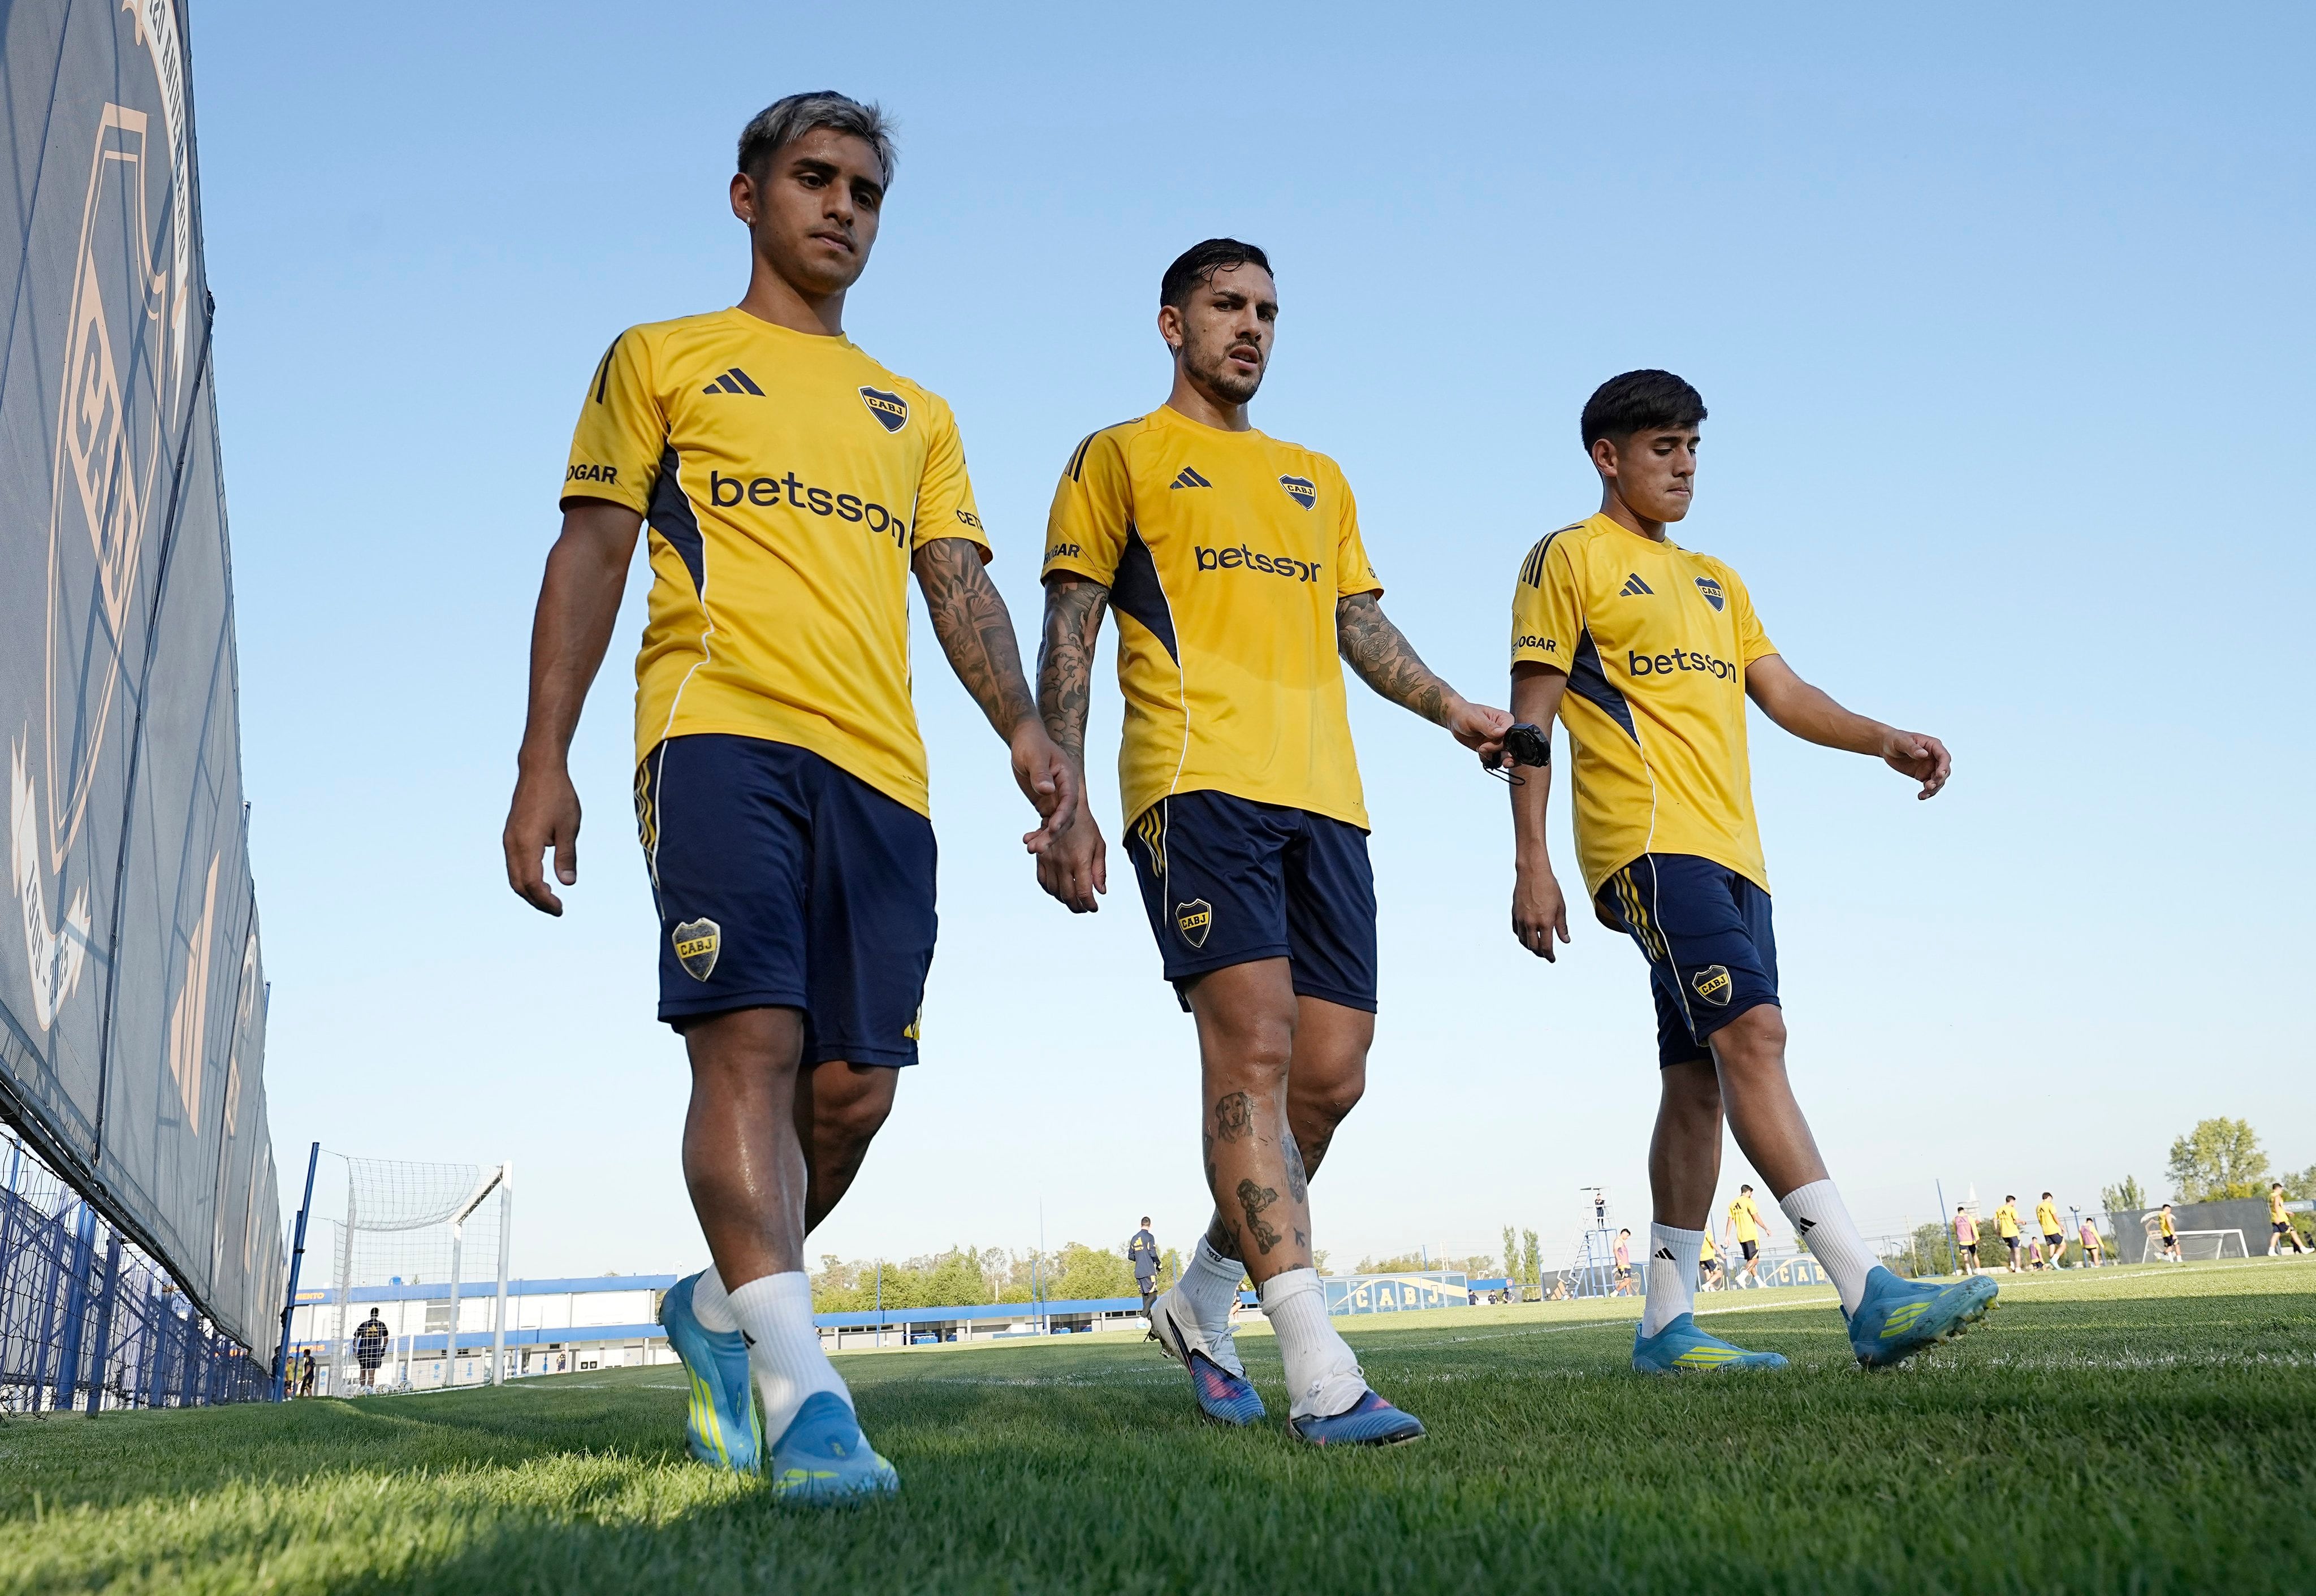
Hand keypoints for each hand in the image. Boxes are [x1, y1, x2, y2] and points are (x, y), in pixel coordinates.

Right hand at [504, 759, 580, 915]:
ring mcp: (509, 839)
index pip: (533, 884)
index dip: (545, 901)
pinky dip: (525, 877)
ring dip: (530, 890)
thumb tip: (568, 883)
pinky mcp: (511, 834)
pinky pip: (514, 863)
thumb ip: (566, 856)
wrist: (539, 769)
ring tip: (550, 897)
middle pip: (519, 884)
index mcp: (526, 844)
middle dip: (536, 900)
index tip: (561, 909)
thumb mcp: (568, 827)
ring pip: (514, 875)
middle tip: (556, 908)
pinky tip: (541, 879)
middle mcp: (512, 844)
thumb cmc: (558, 795)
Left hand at [1010, 722, 1079, 850]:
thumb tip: (1047, 789)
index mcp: (1068, 777)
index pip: (1069, 800)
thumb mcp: (1034, 755)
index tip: (1053, 828)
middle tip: (1039, 847)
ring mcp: (1056, 799)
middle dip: (1053, 834)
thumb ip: (1040, 773)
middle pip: (1064, 817)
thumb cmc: (1031, 744)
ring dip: (1045, 838)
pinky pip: (1045, 824)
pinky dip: (1039, 833)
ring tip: (1031, 849)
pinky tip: (1027, 841)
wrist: (1025, 741)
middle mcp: (1065, 791)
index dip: (1062, 815)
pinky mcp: (1046, 805)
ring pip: (1055, 824)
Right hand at [1036, 810, 1107, 912]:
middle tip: (1084, 908)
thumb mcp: (1099, 846)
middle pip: (1068, 896)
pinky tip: (1059, 891)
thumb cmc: (1086, 827)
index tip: (1094, 907)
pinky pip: (1043, 881)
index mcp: (1081, 861)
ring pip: (1055, 891)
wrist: (1065, 808)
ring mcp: (1050, 862)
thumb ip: (1100, 870)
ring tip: (1074, 900)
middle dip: (1077, 907)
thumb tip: (1101, 891)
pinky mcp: (1041, 858)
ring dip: (1064, 900)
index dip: (1090, 905)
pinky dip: (1051, 890)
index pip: (1084, 893)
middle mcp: (1064, 864)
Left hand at [1446, 697, 1513, 765]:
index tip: (1485, 745)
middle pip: (1511, 748)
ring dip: (1492, 756)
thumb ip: (1489, 727)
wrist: (1455, 719)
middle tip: (1485, 752)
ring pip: (1504, 755)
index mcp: (1505, 720)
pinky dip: (1486, 758)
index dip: (1500, 744)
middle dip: (1500, 754)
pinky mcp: (1491, 748)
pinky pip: (1494, 758)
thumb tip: (1501, 733)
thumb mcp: (1475, 719)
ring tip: (1480, 750)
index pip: (1511, 736)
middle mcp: (1504, 731)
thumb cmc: (1465, 713)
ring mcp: (1498, 741)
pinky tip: (1479, 752)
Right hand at [1511, 861, 1570, 960]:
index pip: (1546, 946)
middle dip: (1540, 953)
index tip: (1552, 959)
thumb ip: (1562, 926)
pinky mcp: (1514, 914)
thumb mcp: (1560, 907)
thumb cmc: (1549, 887)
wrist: (1533, 873)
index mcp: (1545, 922)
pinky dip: (1521, 936)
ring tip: (1536, 947)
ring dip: (1530, 946)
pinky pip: (1516, 930)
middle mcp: (1531, 923)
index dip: (1549, 955)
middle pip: (1533, 947)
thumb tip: (1565, 940)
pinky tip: (1527, 935)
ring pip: (1523, 941)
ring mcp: (1521, 919)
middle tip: (1545, 954)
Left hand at [1880, 728, 1950, 798]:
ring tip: (1924, 794)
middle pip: (1944, 771)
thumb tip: (1924, 754)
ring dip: (1934, 788)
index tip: (1939, 774)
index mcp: (1933, 745)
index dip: (1944, 766)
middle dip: (1939, 779)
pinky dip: (1927, 792)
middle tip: (1929, 786)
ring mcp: (1930, 767)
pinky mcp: (1923, 775)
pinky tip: (1921, 796)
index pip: (1944, 757)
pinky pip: (1929, 785)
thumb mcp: (1902, 742)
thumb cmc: (1895, 739)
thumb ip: (1912, 748)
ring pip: (1938, 780)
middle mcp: (1934, 757)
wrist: (1886, 746)